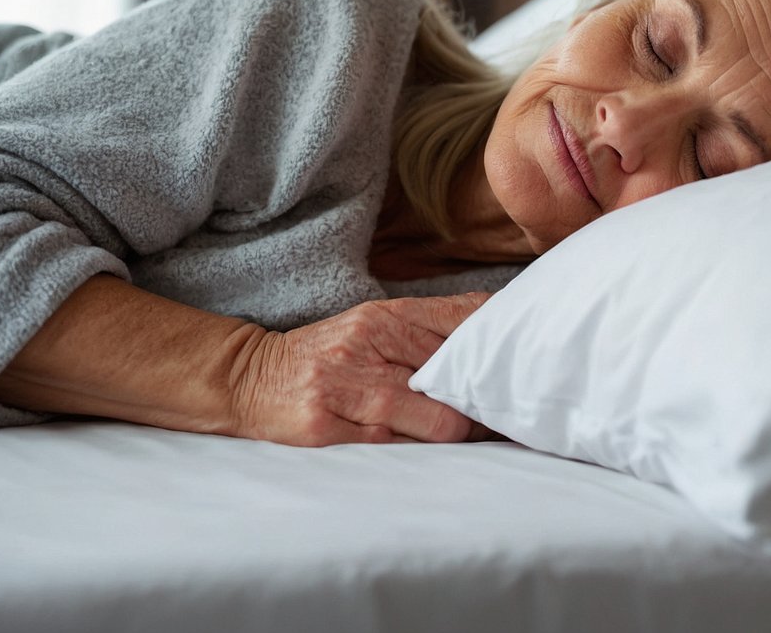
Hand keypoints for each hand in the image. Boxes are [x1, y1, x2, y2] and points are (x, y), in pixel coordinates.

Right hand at [226, 292, 490, 445]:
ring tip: (460, 438)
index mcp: (385, 316)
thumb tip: (497, 324)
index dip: (498, 351)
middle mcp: (367, 347)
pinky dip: (414, 455)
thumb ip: (431, 327)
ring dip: (455, 436)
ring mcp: (345, 389)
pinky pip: (395, 452)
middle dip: (481, 405)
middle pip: (456, 381)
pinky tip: (418, 451)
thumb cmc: (329, 354)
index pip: (462, 324)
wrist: (248, 376)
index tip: (522, 369)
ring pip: (435, 423)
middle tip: (499, 417)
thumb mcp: (375, 324)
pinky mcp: (325, 430)